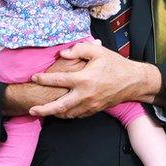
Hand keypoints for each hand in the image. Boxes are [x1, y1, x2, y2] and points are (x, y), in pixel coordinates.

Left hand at [28, 42, 151, 118]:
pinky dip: (69, 114)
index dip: (44, 79)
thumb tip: (62, 54)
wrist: (134, 81)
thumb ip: (79, 49)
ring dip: (55, 113)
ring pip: (68, 114)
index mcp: (85, 79)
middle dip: (44, 109)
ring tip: (44, 112)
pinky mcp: (96, 110)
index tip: (34, 77)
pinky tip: (63, 111)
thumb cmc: (116, 65)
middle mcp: (86, 95)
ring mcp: (91, 105)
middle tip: (32, 110)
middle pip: (60, 106)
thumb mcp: (99, 51)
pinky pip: (78, 115)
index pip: (59, 80)